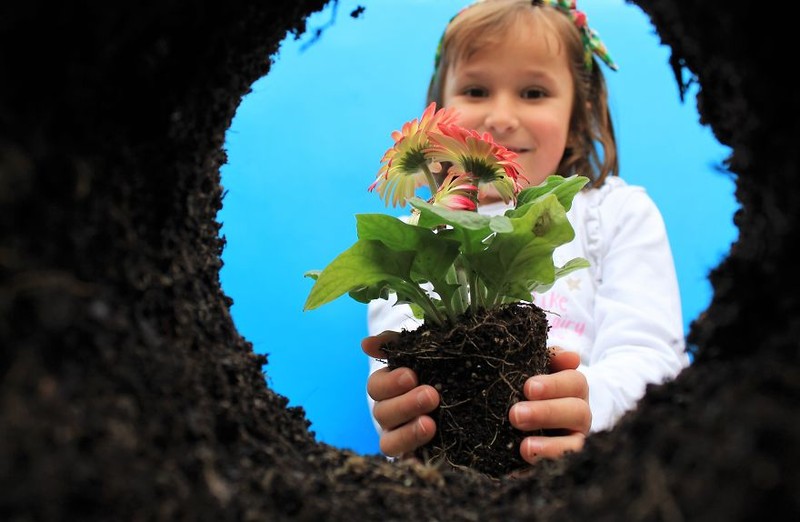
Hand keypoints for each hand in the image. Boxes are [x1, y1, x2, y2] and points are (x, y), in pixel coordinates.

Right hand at [362, 332, 439, 457]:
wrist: (474, 400)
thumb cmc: (441, 369)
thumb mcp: (425, 351)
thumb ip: (397, 344)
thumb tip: (366, 344)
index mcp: (389, 387)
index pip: (376, 386)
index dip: (390, 382)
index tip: (412, 376)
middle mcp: (390, 413)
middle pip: (382, 413)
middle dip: (406, 404)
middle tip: (431, 396)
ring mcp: (400, 437)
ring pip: (389, 442)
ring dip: (408, 433)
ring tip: (430, 425)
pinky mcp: (415, 457)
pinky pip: (408, 463)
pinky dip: (414, 460)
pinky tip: (426, 456)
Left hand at [508, 347, 590, 463]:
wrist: (523, 415)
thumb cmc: (533, 386)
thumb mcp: (540, 368)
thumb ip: (551, 358)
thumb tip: (572, 357)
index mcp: (574, 389)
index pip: (575, 382)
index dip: (554, 384)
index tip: (528, 388)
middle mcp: (579, 415)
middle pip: (577, 412)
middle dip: (547, 413)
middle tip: (516, 414)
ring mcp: (574, 440)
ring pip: (575, 445)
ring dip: (551, 446)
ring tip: (525, 447)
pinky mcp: (562, 462)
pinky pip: (559, 466)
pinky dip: (541, 466)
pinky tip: (521, 465)